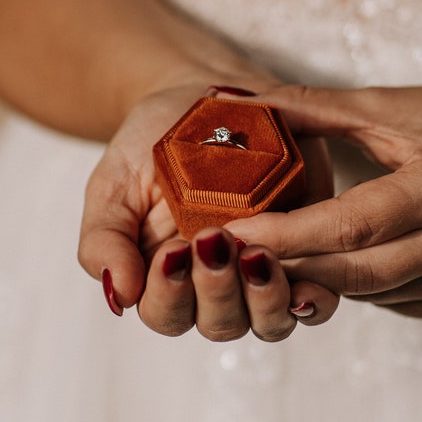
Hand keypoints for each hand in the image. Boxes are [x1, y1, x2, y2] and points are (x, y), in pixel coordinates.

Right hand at [78, 85, 338, 337]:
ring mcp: (263, 266)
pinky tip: (308, 282)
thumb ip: (105, 238)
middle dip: (218, 292)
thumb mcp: (114, 183)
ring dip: (265, 299)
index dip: (170, 294)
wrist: (205, 97)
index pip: (166, 314)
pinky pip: (317, 292)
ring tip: (258, 255)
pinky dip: (314, 297)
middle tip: (214, 240)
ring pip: (270, 319)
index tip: (174, 250)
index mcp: (169, 275)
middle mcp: (218, 280)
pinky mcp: (304, 244)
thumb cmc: (154, 143)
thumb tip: (119, 296)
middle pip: (222, 323)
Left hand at [226, 81, 421, 318]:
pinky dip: (359, 286)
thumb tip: (244, 105)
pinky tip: (338, 262)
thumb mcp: (386, 106)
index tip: (230, 234)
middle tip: (237, 252)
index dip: (284, 235)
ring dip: (320, 277)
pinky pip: (397, 303)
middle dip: (289, 265)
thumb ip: (312, 107)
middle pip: (356, 271)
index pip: (348, 225)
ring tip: (277, 255)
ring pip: (372, 293)